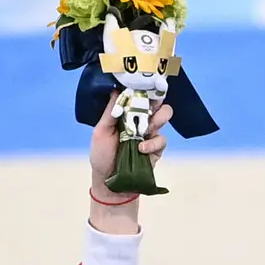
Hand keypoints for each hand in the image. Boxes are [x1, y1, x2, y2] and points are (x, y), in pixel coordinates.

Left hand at [89, 98, 170, 234]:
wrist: (111, 183)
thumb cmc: (102, 156)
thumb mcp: (101, 131)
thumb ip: (110, 112)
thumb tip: (117, 89)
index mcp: (126, 113)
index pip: (138, 95)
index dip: (143, 88)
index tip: (144, 81)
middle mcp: (140, 120)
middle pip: (156, 102)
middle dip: (156, 99)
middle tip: (151, 101)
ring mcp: (150, 134)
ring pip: (164, 117)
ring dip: (158, 118)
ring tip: (148, 125)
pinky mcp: (156, 149)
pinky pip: (161, 140)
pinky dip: (152, 143)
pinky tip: (141, 149)